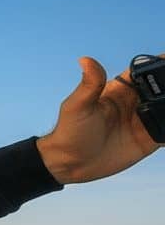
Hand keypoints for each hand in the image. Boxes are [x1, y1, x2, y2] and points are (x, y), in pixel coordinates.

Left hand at [36, 54, 161, 184]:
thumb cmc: (70, 132)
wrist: (71, 164)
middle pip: (164, 88)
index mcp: (121, 89)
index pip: (148, 70)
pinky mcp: (150, 139)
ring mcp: (144, 120)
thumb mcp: (78, 107)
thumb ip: (89, 84)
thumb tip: (85, 59)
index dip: (163, 63)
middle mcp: (137, 102)